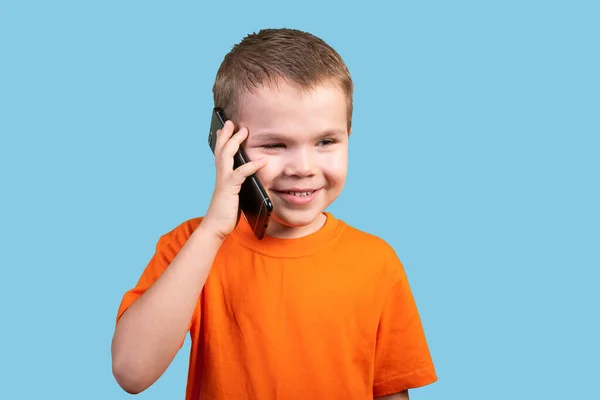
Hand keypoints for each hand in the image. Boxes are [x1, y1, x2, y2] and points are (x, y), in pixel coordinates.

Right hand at [201, 120, 267, 239]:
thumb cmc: (226, 213)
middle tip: (232, 122)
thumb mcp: (235, 196)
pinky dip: (252, 166)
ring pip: (227, 155)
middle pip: (222, 149)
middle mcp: (221, 176)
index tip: (225, 128)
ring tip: (244, 131)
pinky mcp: (229, 188)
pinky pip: (241, 173)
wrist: (216, 227)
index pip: (221, 154)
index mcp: (222, 177)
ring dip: (235, 142)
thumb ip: (240, 186)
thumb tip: (251, 181)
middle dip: (227, 135)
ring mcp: (224, 181)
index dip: (222, 140)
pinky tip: (262, 161)